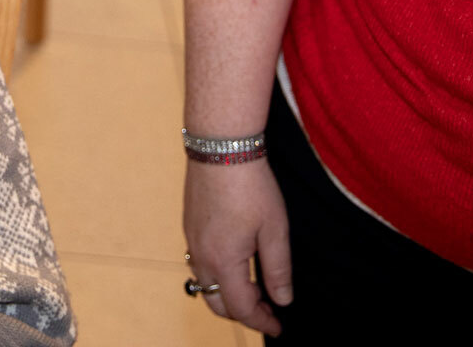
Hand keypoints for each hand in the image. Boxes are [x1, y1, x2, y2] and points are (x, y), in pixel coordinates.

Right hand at [183, 160, 292, 335]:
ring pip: (205, 285)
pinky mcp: (190, 226)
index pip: (241, 308)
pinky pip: (199, 264)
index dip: (262, 322)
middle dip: (242, 314)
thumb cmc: (251, 185)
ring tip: (253, 290)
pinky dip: (217, 276)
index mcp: (223, 262)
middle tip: (267, 312)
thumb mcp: (274, 229)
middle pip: (216, 304)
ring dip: (227, 296)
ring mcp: (191, 240)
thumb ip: (278, 269)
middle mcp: (201, 257)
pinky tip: (235, 264)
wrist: (221, 146)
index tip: (278, 326)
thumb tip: (282, 299)